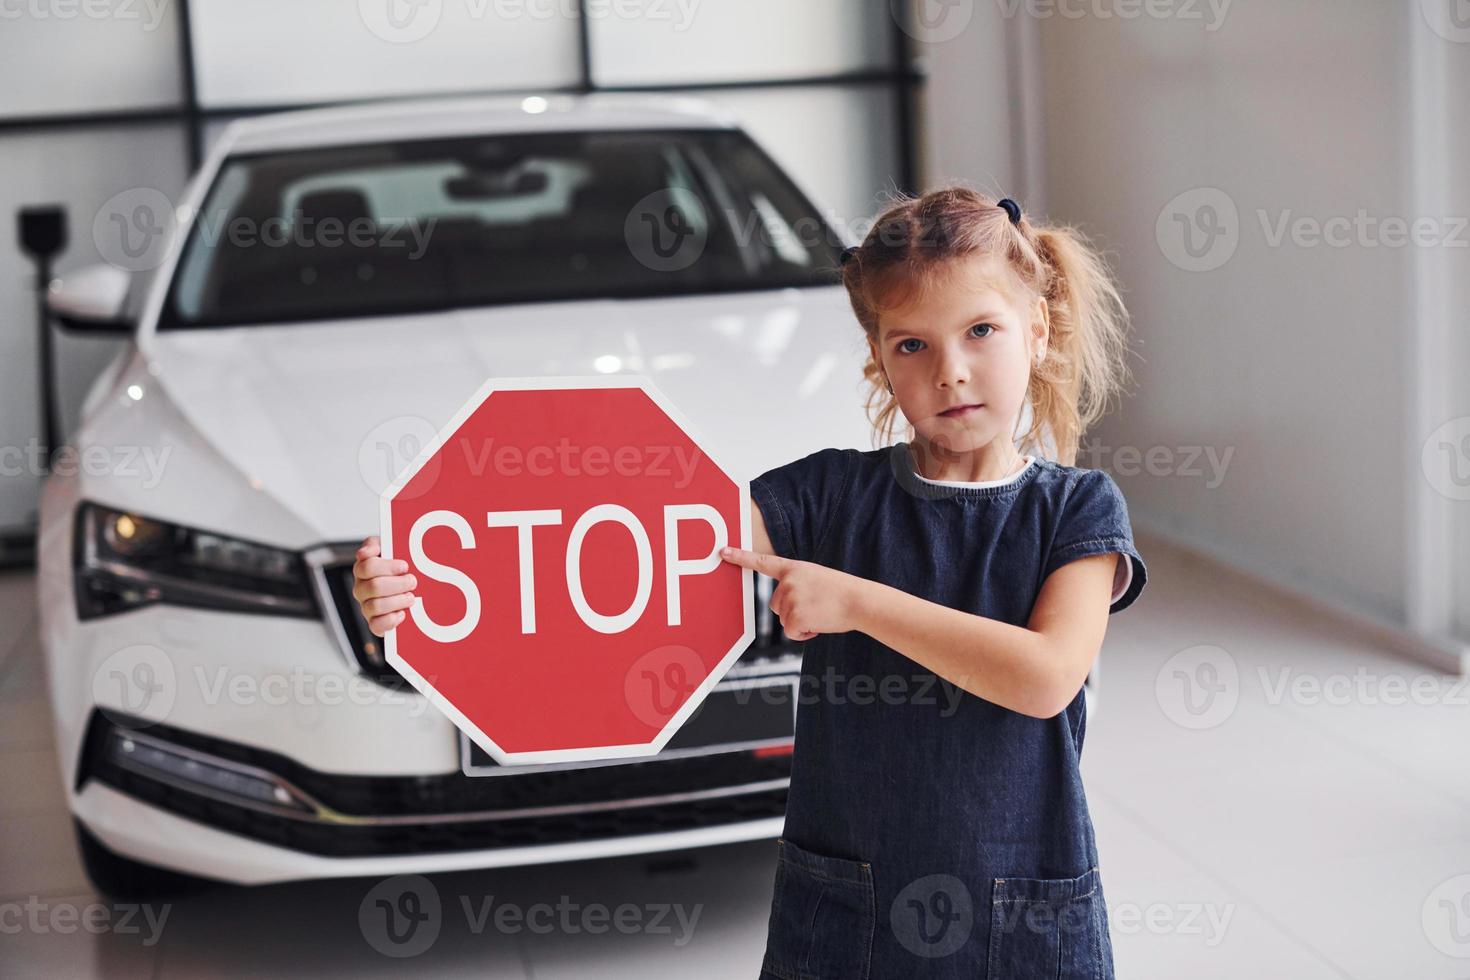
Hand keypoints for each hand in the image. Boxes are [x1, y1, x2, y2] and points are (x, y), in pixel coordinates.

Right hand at [351, 535, 418, 636]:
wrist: (406, 585)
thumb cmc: (396, 566)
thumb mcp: (387, 548)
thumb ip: (375, 544)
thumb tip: (365, 552)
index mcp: (362, 569)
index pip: (367, 567)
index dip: (388, 567)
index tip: (405, 566)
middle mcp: (361, 589)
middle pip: (374, 587)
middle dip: (398, 584)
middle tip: (412, 582)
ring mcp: (366, 606)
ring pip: (376, 606)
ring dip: (397, 601)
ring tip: (411, 597)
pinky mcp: (374, 623)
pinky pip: (376, 626)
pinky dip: (390, 621)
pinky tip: (402, 614)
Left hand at [719, 547, 863, 640]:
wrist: (859, 601)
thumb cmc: (842, 592)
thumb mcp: (816, 578)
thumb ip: (797, 585)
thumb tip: (785, 608)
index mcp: (794, 568)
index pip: (762, 562)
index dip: (740, 557)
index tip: (722, 552)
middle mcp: (788, 582)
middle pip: (775, 604)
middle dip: (792, 610)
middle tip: (815, 606)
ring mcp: (790, 598)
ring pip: (784, 620)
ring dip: (801, 622)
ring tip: (821, 612)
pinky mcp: (794, 616)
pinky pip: (792, 632)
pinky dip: (804, 634)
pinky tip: (819, 624)